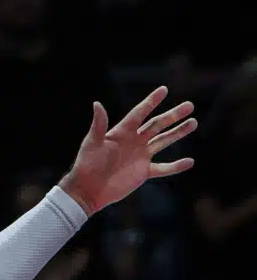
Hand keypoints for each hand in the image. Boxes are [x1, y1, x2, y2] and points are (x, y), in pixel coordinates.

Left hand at [59, 87, 195, 215]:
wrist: (87, 190)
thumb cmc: (86, 165)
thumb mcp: (92, 143)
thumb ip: (98, 124)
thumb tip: (97, 103)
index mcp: (122, 132)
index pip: (139, 113)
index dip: (151, 102)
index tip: (163, 90)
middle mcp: (134, 141)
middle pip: (157, 125)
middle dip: (173, 115)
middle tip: (189, 106)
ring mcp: (140, 156)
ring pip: (163, 141)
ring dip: (178, 133)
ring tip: (193, 122)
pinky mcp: (143, 172)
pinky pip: (163, 168)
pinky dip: (176, 166)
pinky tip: (190, 161)